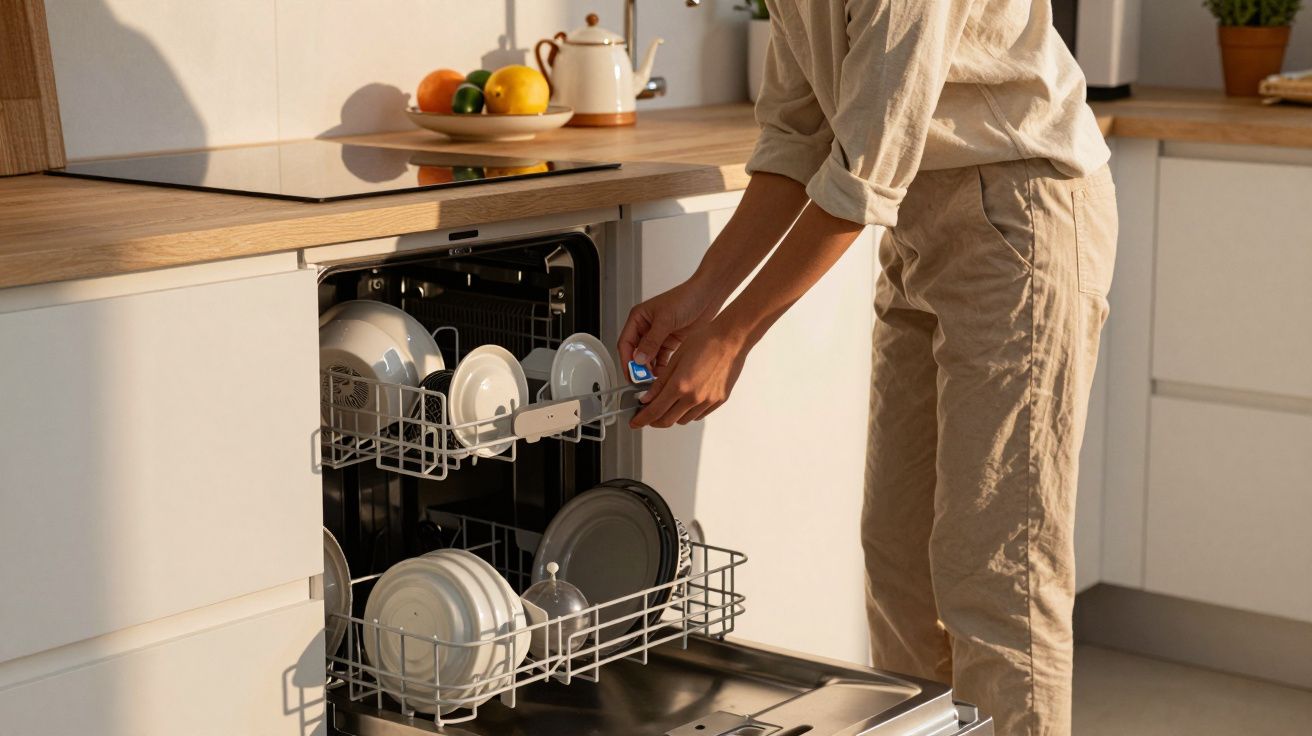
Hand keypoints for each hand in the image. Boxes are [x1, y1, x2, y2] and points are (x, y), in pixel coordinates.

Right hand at [618, 279, 720, 373]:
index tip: (631, 374)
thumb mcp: (666, 319)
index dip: (626, 360)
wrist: (709, 295)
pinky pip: (662, 357)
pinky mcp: (671, 340)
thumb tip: (639, 359)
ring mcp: (659, 335)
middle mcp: (647, 327)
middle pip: (636, 352)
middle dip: (638, 367)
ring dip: (649, 368)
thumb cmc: (687, 297)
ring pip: (649, 357)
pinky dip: (661, 366)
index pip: (626, 343)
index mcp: (639, 318)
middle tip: (642, 380)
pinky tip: (663, 374)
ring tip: (653, 380)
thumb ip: (652, 341)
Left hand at [630, 322, 749, 427]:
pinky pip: (699, 415)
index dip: (642, 419)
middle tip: (648, 415)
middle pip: (667, 421)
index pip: (655, 411)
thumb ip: (660, 382)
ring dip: (672, 415)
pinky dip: (688, 412)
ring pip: (683, 420)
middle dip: (654, 421)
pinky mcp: (719, 401)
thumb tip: (646, 398)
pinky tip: (686, 401)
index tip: (636, 422)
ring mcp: (708, 401)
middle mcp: (694, 397)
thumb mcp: (676, 359)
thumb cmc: (705, 341)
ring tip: (669, 403)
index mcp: (680, 385)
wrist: (731, 339)